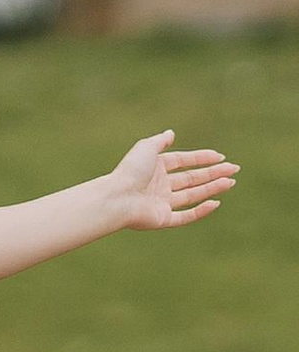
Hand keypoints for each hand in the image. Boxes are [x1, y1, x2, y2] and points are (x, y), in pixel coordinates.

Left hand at [108, 132, 238, 230]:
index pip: (183, 162)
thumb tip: (171, 133)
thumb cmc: (130, 171)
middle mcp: (160, 186)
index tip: (220, 157)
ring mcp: (162, 203)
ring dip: (212, 188)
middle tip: (234, 169)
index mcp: (155, 168)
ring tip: (231, 182)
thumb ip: (160, 141)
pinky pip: (186, 216)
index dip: (202, 158)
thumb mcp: (146, 148)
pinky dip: (201, 211)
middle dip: (213, 173)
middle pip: (192, 178)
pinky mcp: (163, 219)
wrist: (117, 197)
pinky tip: (216, 202)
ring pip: (193, 195)